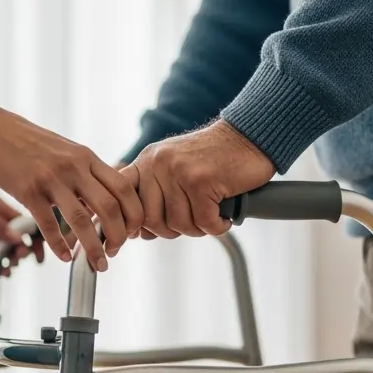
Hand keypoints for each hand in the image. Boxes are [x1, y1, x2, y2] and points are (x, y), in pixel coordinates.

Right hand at [0, 112, 142, 270]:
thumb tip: (104, 199)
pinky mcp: (27, 190)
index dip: (134, 214)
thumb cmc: (27, 141)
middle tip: (115, 252)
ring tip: (98, 265)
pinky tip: (64, 257)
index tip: (131, 232)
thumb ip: (86, 172)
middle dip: (119, 235)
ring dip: (94, 248)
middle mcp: (74, 166)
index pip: (125, 188)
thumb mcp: (65, 150)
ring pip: (82, 220)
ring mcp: (51, 178)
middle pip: (111, 206)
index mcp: (87, 157)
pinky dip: (60, 245)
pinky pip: (48, 225)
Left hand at [122, 120, 274, 239]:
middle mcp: (158, 164)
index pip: (123, 198)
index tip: (145, 233)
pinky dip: (217, 226)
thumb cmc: (214, 159)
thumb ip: (153, 194)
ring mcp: (179, 171)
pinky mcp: (202, 181)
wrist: (248, 137)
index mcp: (147, 161)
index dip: (132, 222)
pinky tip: (223, 218)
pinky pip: (204, 223)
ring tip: (210, 217)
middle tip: (192, 223)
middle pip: (151, 220)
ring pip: (178, 224)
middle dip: (172, 231)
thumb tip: (138, 234)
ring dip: (198, 229)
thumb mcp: (174, 167)